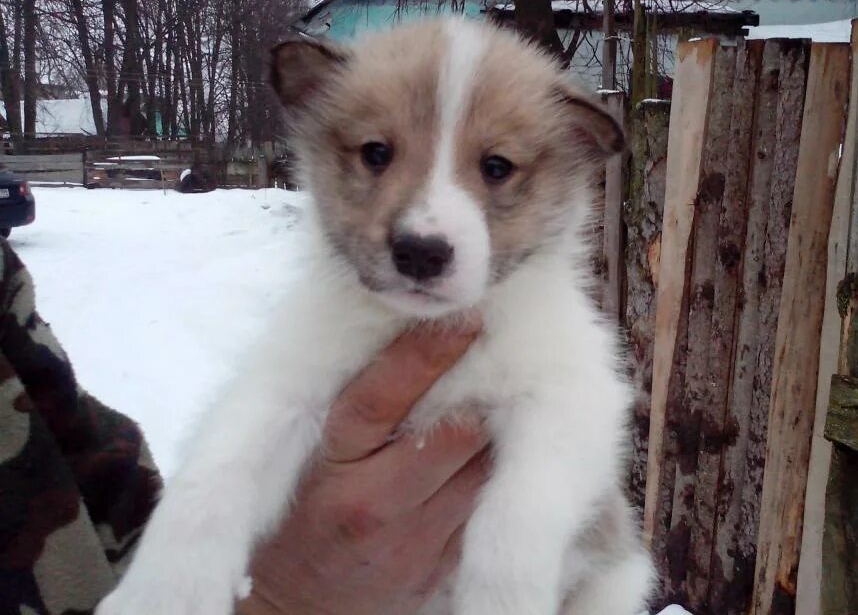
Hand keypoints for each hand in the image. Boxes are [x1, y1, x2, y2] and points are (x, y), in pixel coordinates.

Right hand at [237, 319, 486, 614]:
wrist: (296, 610)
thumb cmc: (301, 513)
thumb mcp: (309, 454)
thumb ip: (354, 401)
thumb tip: (404, 326)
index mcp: (331, 463)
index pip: (378, 398)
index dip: (424, 355)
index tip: (461, 318)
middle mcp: (372, 502)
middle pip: (451, 434)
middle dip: (480, 393)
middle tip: (506, 351)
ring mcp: (411, 541)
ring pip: (479, 470)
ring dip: (496, 432)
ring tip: (513, 395)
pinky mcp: (440, 568)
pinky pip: (483, 511)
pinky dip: (497, 475)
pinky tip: (509, 450)